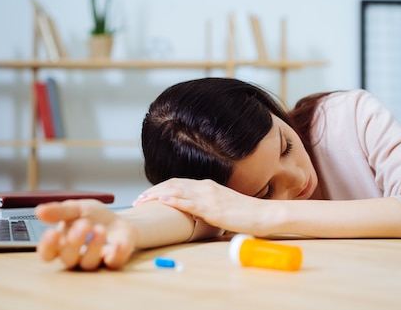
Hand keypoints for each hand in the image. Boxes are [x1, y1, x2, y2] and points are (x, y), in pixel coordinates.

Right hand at [35, 200, 135, 270]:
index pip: (48, 253)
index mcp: (62, 245)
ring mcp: (95, 261)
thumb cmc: (93, 217)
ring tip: (100, 229)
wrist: (119, 220)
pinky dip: (117, 254)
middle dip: (74, 242)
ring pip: (89, 263)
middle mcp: (76, 257)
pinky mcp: (114, 260)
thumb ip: (59, 211)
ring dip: (94, 246)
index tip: (52, 233)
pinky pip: (114, 263)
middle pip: (68, 259)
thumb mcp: (76, 209)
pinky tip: (120, 243)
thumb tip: (39, 211)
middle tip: (84, 224)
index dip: (48, 246)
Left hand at [133, 178, 270, 235]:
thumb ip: (209, 207)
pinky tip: (162, 201)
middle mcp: (206, 187)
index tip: (146, 197)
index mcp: (208, 186)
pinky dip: (174, 200)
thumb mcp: (224, 207)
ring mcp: (209, 196)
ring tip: (142, 201)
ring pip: (177, 191)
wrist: (263, 215)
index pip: (178, 183)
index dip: (160, 189)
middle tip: (137, 201)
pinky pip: (189, 202)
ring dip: (157, 195)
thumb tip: (197, 216)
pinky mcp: (213, 208)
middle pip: (173, 185)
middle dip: (152, 192)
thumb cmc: (246, 214)